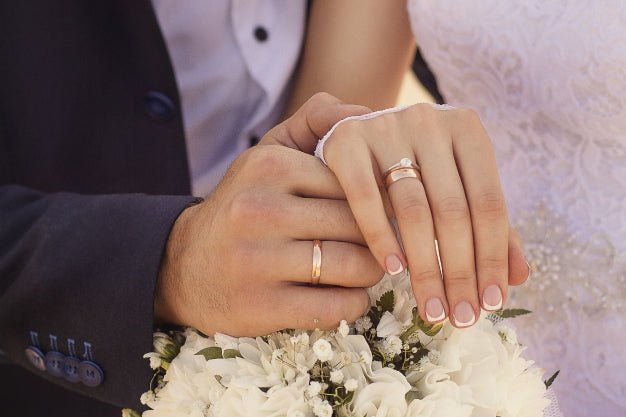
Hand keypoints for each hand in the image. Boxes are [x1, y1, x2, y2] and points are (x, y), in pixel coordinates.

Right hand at [155, 94, 379, 336]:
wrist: (183, 264)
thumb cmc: (244, 204)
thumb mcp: (268, 153)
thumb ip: (315, 122)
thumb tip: (366, 113)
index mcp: (269, 167)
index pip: (354, 182)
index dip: (377, 200)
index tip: (382, 212)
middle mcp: (260, 210)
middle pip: (358, 224)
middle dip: (379, 237)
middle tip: (382, 244)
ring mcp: (257, 261)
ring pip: (354, 266)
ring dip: (371, 272)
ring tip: (365, 268)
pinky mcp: (260, 306)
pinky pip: (337, 307)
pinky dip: (354, 303)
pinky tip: (345, 294)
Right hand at [313, 104, 529, 327]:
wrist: (357, 130)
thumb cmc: (415, 165)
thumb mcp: (455, 185)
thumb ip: (487, 224)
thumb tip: (519, 277)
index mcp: (466, 128)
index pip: (489, 203)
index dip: (493, 257)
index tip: (492, 304)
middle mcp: (429, 121)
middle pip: (453, 211)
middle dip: (461, 272)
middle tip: (461, 317)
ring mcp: (385, 127)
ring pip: (413, 210)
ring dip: (425, 268)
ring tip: (433, 308)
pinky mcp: (347, 140)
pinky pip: (366, 198)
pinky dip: (381, 237)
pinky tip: (393, 271)